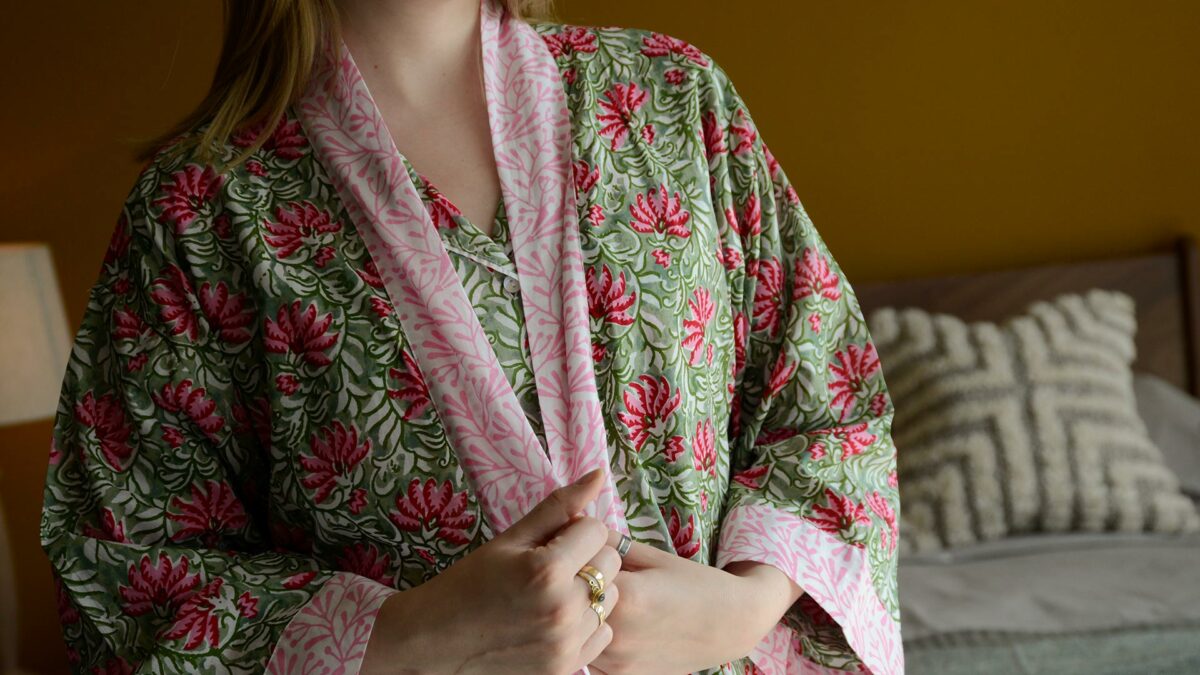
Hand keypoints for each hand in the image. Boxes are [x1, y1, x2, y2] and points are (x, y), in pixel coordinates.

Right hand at [361, 468, 622, 674]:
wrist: (433, 644)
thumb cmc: (467, 586)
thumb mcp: (509, 540)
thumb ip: (558, 507)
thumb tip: (599, 474)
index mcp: (546, 571)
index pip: (597, 531)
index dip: (575, 531)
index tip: (551, 542)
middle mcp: (562, 610)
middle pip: (610, 565)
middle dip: (587, 559)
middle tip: (552, 568)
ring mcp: (565, 644)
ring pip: (610, 600)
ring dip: (589, 594)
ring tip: (551, 597)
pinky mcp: (565, 669)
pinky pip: (602, 634)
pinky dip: (585, 626)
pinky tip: (553, 623)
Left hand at [589, 541, 801, 674]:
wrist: (729, 624)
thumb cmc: (693, 583)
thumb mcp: (651, 555)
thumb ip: (609, 542)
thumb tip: (571, 523)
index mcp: (625, 596)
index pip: (576, 568)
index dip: (575, 557)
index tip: (580, 551)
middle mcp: (616, 633)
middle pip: (571, 603)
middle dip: (574, 587)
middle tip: (588, 576)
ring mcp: (616, 662)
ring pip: (575, 633)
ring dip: (579, 616)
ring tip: (601, 600)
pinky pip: (588, 655)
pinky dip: (591, 640)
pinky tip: (612, 624)